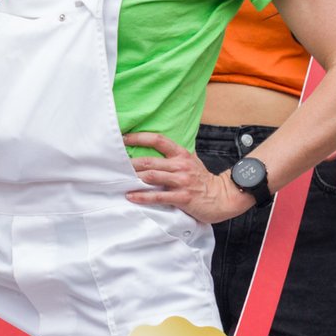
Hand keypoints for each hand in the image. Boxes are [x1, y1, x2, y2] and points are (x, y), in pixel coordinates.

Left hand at [124, 131, 250, 225]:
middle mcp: (180, 165)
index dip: (139, 138)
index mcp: (181, 154)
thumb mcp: (191, 161)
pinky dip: (142, 196)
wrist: (223, 196)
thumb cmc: (203, 181)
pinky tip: (130, 196)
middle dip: (129, 163)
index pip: (158, 140)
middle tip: (112, 165)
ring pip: (151, 177)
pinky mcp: (182, 197)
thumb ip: (174, 156)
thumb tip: (154, 150)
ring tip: (117, 180)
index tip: (123, 139)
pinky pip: (158, 196)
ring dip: (133, 179)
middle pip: (149, 161)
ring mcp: (181, 181)